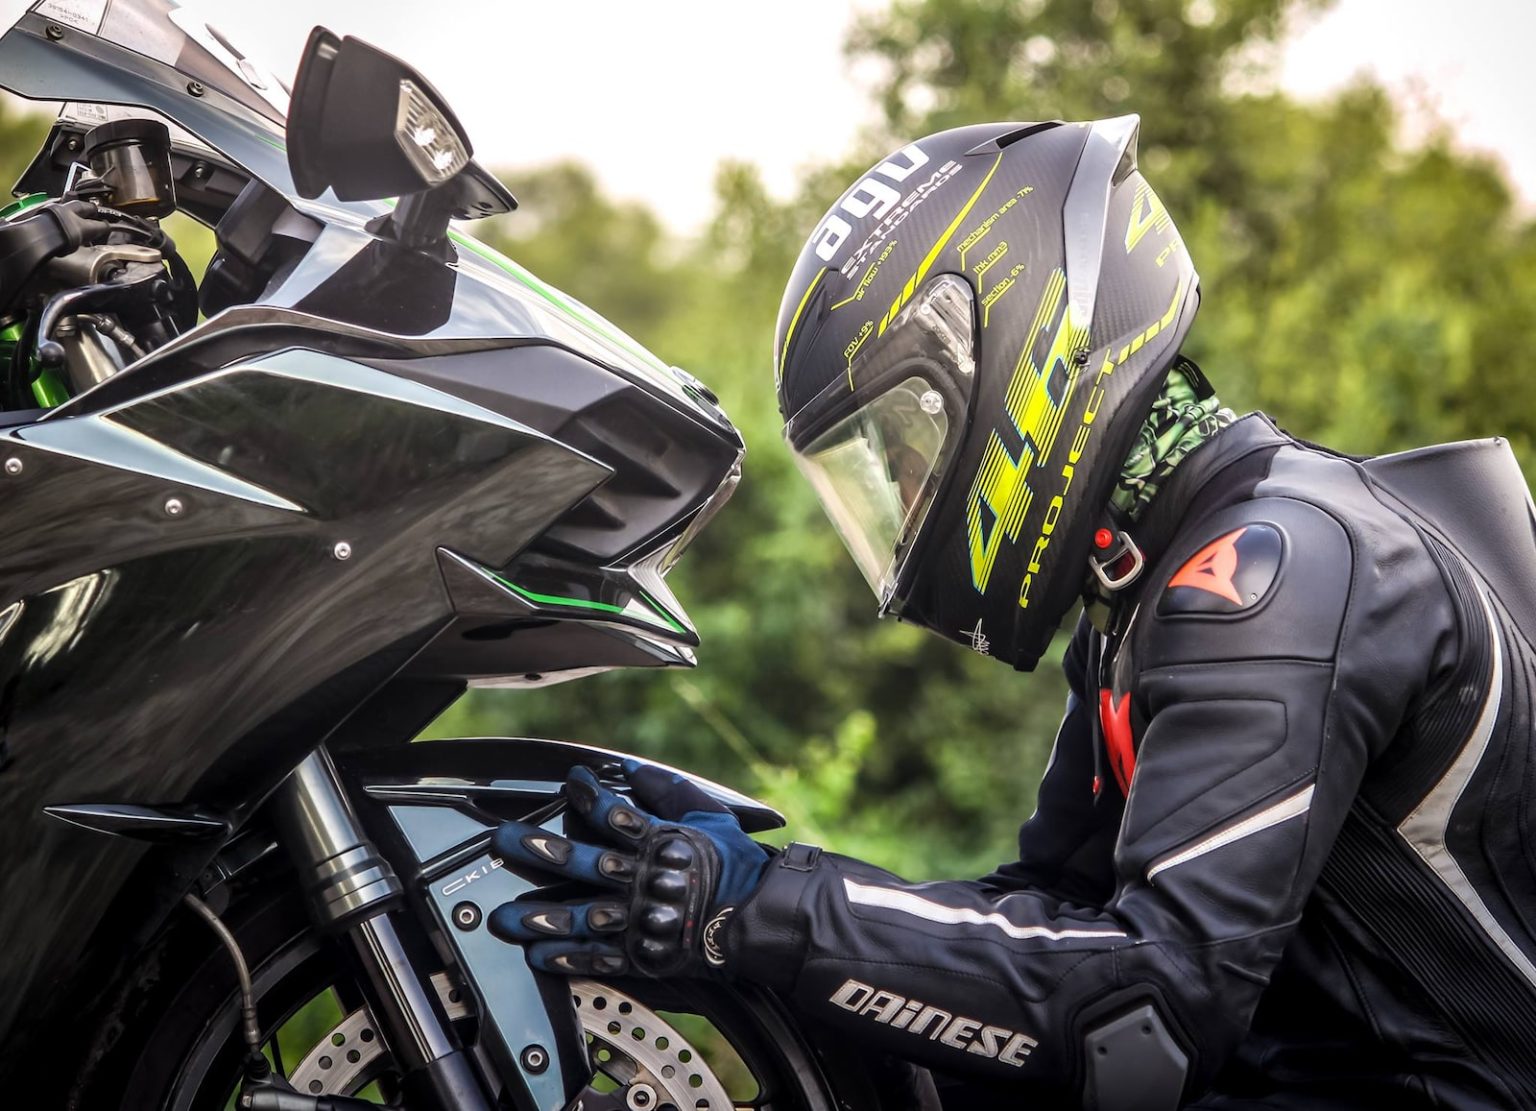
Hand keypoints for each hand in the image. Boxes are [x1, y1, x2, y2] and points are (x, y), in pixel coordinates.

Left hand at [488, 759, 768, 976]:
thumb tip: (631, 765)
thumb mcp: (709, 815)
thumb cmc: (736, 865)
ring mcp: (640, 919)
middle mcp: (644, 880)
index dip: (589, 796)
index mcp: (660, 843)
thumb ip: (668, 789)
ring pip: (584, 916)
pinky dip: (568, 959)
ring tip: (508, 918)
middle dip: (543, 851)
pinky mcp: (642, 953)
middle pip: (587, 863)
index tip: (569, 782)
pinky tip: (538, 957)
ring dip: (543, 917)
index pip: (616, 815)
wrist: (758, 918)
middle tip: (505, 842)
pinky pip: (600, 958)